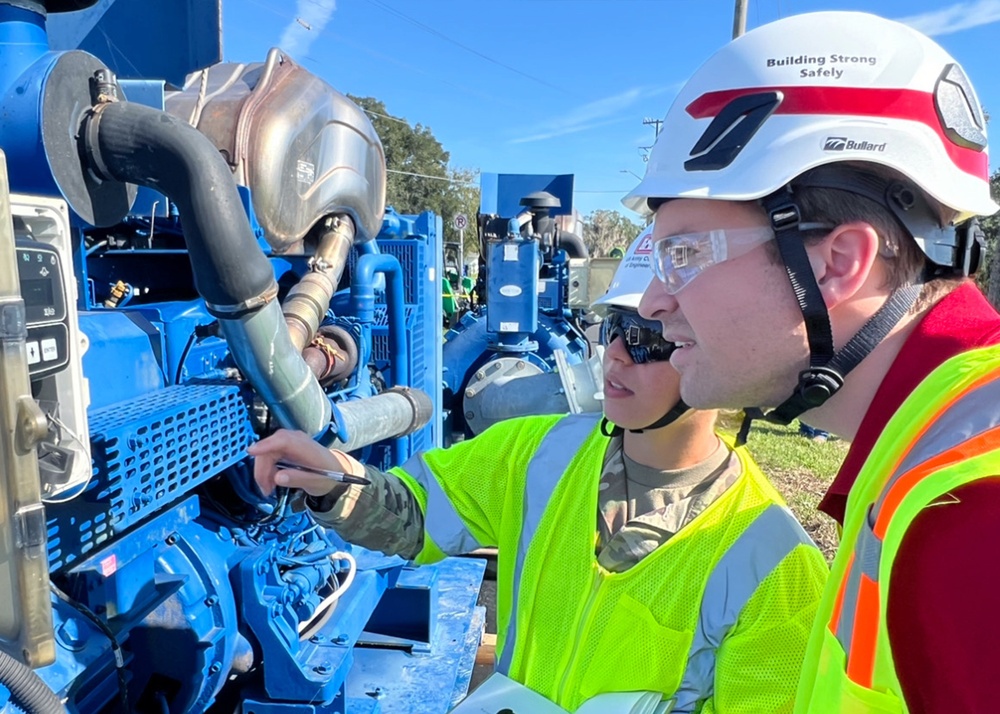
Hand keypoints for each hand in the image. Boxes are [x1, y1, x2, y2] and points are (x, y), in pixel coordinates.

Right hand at [248, 429, 363, 497]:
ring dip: (263, 471)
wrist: (336, 470)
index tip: (251, 451)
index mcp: (306, 447)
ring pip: (266, 453)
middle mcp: (296, 440)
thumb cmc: (328, 475)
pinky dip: (266, 469)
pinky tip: (271, 482)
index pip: (283, 441)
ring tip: (268, 489)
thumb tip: (278, 478)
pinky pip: (269, 455)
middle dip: (262, 469)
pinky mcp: (285, 447)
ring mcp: (289, 442)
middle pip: (270, 449)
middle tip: (265, 490)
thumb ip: (298, 479)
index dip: (266, 445)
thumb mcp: (316, 482)